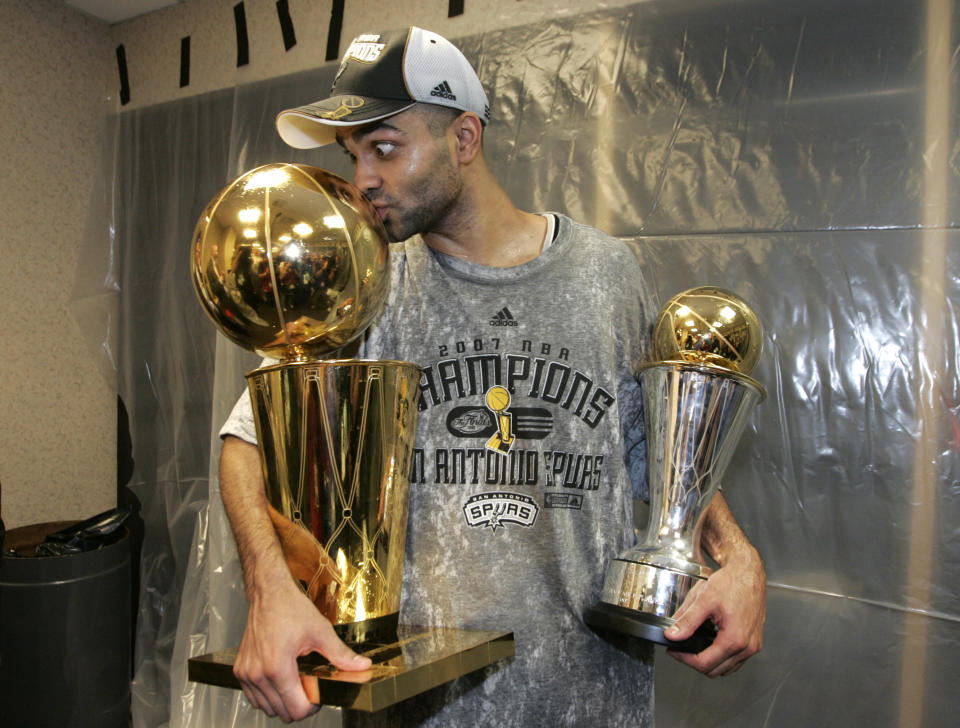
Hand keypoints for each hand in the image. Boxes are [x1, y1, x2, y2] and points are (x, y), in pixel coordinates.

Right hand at [234, 580, 371, 721]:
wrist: (268, 593)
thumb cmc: (290, 608)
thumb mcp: (320, 631)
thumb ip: (341, 654)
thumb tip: (362, 666)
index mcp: (278, 667)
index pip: (296, 709)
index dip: (312, 707)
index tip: (318, 696)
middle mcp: (258, 674)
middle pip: (282, 712)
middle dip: (299, 705)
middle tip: (309, 687)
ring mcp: (247, 673)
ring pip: (266, 707)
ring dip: (282, 702)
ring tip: (295, 682)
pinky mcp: (240, 671)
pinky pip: (254, 697)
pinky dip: (267, 696)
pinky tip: (280, 680)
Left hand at [664, 546, 765, 676]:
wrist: (748, 573)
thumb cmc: (731, 582)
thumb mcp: (704, 600)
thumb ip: (687, 621)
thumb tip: (672, 636)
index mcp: (734, 639)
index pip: (704, 664)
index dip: (684, 659)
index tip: (673, 650)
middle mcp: (747, 647)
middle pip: (715, 670)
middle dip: (694, 661)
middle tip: (680, 648)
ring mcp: (753, 646)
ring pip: (726, 669)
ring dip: (709, 661)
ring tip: (694, 645)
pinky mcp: (755, 642)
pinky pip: (736, 660)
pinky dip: (722, 657)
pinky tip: (710, 643)